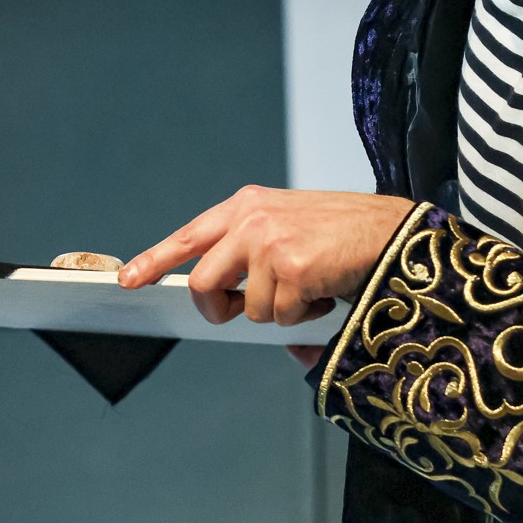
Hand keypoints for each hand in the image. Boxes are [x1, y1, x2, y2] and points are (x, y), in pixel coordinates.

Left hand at [117, 186, 415, 326]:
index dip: (154, 260)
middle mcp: (251, 219)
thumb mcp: (288, 227)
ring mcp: (269, 242)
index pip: (188, 236)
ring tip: (310, 287)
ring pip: (247, 309)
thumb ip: (252, 257)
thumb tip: (233, 308)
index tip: (128, 280)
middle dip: (221, 309)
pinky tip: (326, 290)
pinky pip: (279, 317)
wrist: (394, 232)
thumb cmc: (344, 233)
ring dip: (279, 312)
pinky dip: (304, 315)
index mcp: (247, 206)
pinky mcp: (291, 267)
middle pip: (203, 284)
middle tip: (249, 309)